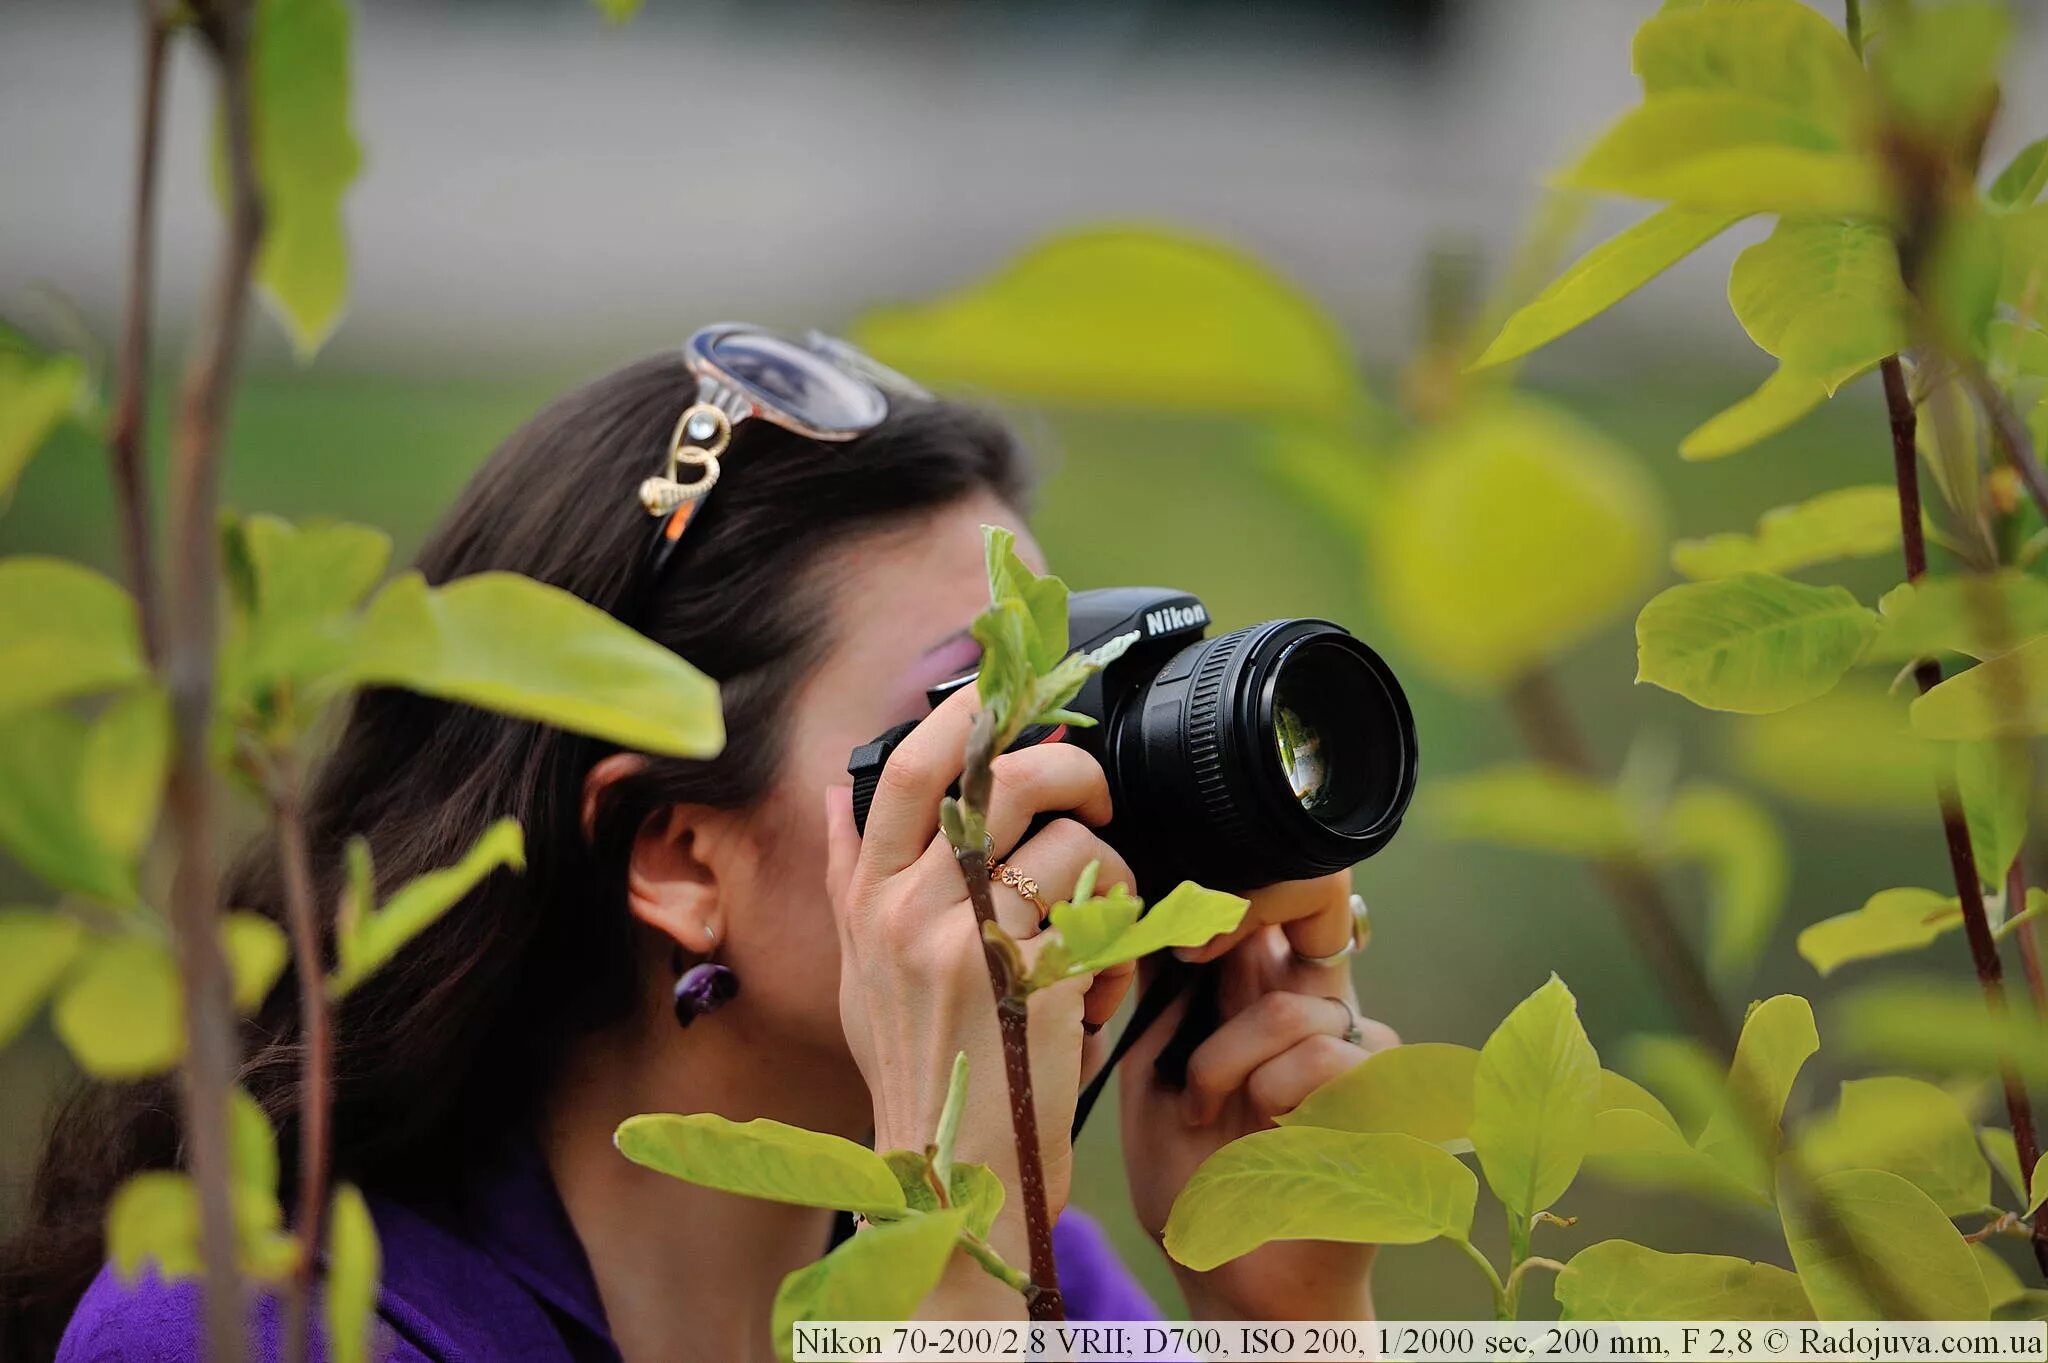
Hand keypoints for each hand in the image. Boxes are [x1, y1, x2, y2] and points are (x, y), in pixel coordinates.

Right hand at [824, 685, 1135, 1313]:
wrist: (951, 1176)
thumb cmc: (917, 1070)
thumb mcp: (862, 971)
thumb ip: (850, 876)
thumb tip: (832, 792)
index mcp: (868, 900)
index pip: (906, 772)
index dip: (960, 716)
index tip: (1003, 694)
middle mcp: (906, 913)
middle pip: (998, 780)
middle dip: (1066, 768)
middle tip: (1093, 796)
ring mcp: (965, 946)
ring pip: (1062, 840)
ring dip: (1109, 863)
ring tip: (1105, 909)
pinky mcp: (1028, 982)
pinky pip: (1099, 906)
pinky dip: (1123, 927)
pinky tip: (1109, 970)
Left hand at [1116, 871, 1396, 1320]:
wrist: (1237, 1280)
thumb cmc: (1193, 1185)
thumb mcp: (1154, 1079)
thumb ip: (1165, 1001)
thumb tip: (1159, 913)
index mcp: (1270, 1005)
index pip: (1274, 918)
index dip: (1235, 912)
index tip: (1178, 943)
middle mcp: (1325, 1020)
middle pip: (1286, 941)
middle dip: (1219, 1003)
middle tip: (1191, 1079)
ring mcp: (1364, 1060)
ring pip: (1302, 1006)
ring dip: (1233, 1063)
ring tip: (1210, 1117)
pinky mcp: (1394, 1105)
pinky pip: (1339, 1056)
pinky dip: (1281, 1092)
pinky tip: (1263, 1133)